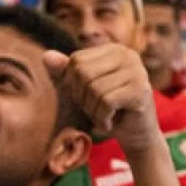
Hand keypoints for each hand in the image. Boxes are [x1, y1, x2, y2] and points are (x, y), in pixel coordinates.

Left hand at [43, 46, 162, 152]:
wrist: (136, 135)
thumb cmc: (108, 110)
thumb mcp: (82, 90)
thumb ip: (64, 73)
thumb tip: (45, 56)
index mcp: (113, 50)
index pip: (76, 60)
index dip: (73, 85)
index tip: (87, 98)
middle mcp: (127, 55)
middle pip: (83, 73)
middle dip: (83, 98)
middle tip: (95, 109)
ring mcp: (137, 71)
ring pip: (94, 89)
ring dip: (93, 111)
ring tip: (104, 116)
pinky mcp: (141, 90)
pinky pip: (106, 102)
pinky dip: (102, 118)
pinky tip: (110, 123)